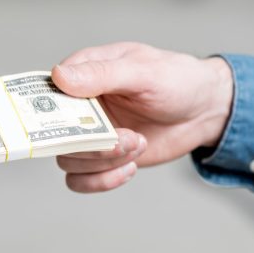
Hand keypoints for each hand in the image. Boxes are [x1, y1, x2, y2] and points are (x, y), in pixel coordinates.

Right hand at [52, 42, 233, 192]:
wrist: (205, 110)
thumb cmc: (177, 80)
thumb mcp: (143, 71)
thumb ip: (101, 74)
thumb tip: (59, 76)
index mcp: (83, 72)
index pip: (47, 93)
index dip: (50, 111)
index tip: (72, 124)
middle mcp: (79, 105)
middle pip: (55, 133)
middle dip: (90, 144)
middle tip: (127, 138)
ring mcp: (90, 133)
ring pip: (68, 160)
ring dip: (103, 161)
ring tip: (138, 145)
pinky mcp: (102, 158)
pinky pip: (80, 180)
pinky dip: (101, 181)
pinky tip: (129, 168)